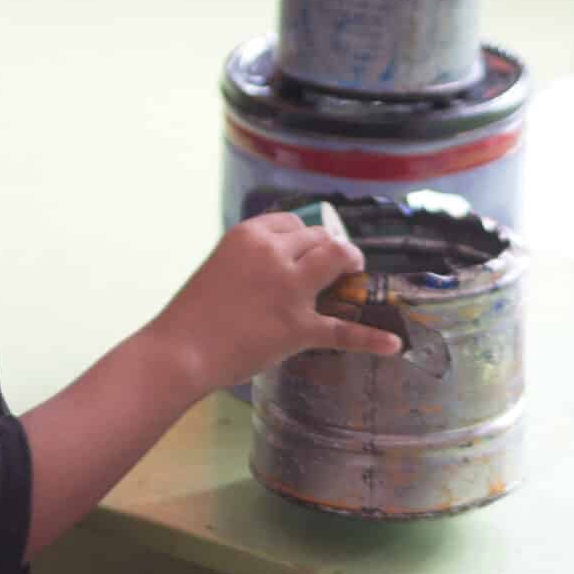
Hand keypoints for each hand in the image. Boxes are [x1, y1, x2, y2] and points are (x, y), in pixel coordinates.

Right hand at [144, 214, 399, 395]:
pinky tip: (393, 343)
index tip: (311, 247)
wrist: (181, 350)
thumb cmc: (193, 315)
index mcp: (249, 235)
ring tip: (358, 275)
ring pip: (336, 260)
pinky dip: (371, 338)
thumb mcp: (220, 267)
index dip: (307, 236)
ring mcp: (289, 290)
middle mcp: (273, 254)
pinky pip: (343, 330)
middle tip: (338, 264)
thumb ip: (251, 262)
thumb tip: (280, 268)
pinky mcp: (298, 327)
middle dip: (331, 249)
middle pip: (319, 238)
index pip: (293, 223)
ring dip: (351, 264)